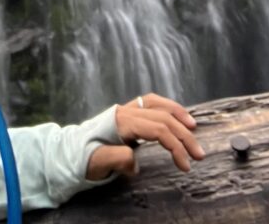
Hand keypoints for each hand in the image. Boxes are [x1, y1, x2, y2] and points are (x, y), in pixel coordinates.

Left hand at [86, 92, 204, 180]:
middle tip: (199, 155)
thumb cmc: (85, 158)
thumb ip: (116, 159)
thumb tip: (134, 160)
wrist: (70, 150)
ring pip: (157, 104)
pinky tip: (176, 115)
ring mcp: (126, 110)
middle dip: (183, 135)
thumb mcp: (97, 163)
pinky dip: (167, 107)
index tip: (185, 165)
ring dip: (178, 114)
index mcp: (121, 123)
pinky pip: (151, 103)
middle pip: (162, 117)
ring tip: (193, 127)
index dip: (175, 146)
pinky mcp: (127, 113)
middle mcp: (126, 112)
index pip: (157, 129)